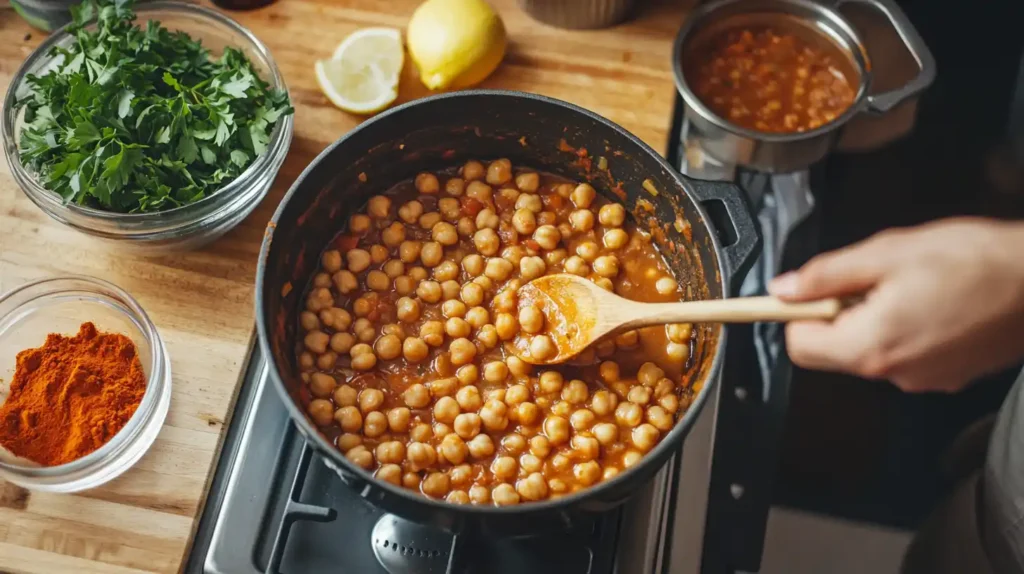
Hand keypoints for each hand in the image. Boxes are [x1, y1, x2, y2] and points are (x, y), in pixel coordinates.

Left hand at [769, 218, 1023, 392]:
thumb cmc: (976, 262)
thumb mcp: (887, 253)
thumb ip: (826, 275)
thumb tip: (784, 289)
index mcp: (871, 346)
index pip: (798, 346)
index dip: (797, 314)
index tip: (809, 290)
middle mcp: (894, 374)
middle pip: (832, 351)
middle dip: (837, 314)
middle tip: (871, 280)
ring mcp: (923, 379)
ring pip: (870, 350)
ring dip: (873, 319)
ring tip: (912, 286)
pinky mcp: (946, 376)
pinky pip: (904, 354)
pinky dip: (905, 329)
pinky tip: (933, 301)